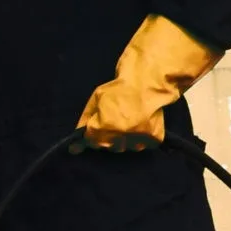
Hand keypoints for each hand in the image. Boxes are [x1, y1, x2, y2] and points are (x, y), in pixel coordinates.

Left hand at [70, 13, 222, 153]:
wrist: (147, 83)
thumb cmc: (119, 88)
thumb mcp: (96, 99)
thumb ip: (85, 117)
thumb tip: (77, 133)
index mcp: (102, 128)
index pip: (90, 141)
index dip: (93, 132)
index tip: (97, 125)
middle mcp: (118, 138)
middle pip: (107, 146)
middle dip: (107, 136)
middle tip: (115, 121)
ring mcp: (137, 140)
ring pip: (126, 148)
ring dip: (124, 139)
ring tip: (128, 122)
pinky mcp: (153, 139)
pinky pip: (144, 145)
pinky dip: (142, 138)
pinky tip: (140, 124)